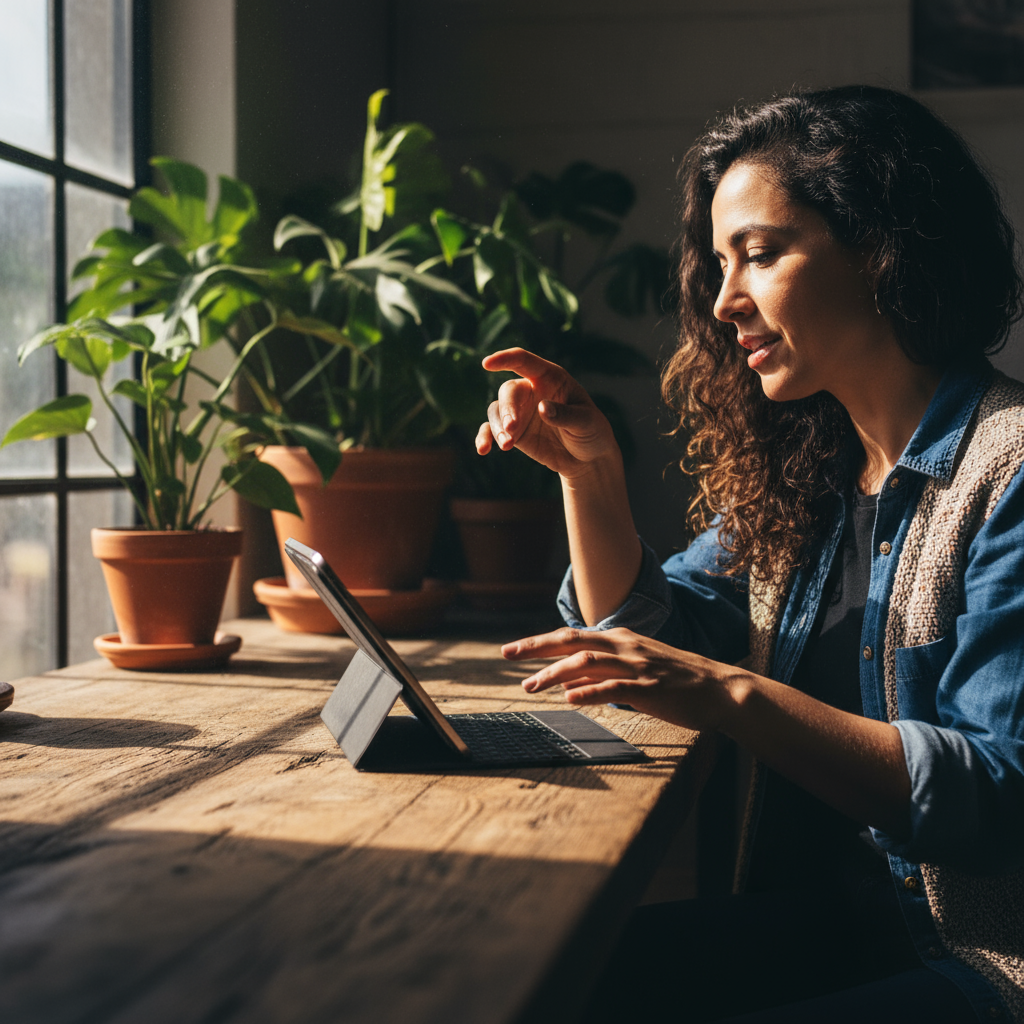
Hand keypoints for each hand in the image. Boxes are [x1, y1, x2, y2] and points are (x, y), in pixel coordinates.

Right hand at [476, 348, 618, 478]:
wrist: (587, 459)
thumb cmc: (592, 432)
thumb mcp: (586, 422)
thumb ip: (565, 414)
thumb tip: (542, 408)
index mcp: (550, 377)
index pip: (524, 361)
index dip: (505, 359)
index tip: (487, 363)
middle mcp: (531, 390)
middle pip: (509, 391)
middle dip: (507, 410)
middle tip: (512, 430)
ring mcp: (520, 411)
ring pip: (496, 411)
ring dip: (497, 427)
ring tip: (507, 446)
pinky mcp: (513, 432)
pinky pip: (491, 430)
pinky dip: (485, 437)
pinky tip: (483, 450)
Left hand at [502, 626, 738, 731]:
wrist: (719, 688)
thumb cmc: (675, 680)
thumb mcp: (634, 667)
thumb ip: (601, 672)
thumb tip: (566, 681)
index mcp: (619, 639)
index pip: (570, 636)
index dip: (538, 642)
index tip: (512, 649)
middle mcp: (624, 646)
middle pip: (571, 641)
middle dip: (535, 647)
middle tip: (506, 655)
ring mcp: (637, 665)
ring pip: (587, 663)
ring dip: (555, 673)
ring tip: (530, 686)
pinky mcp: (650, 687)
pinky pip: (614, 688)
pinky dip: (589, 692)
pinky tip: (569, 699)